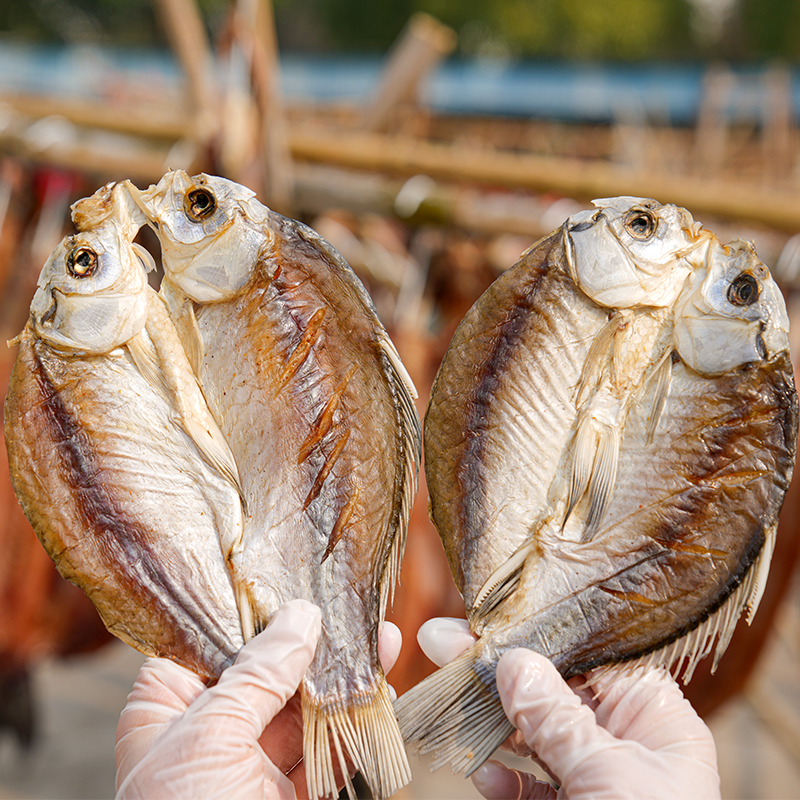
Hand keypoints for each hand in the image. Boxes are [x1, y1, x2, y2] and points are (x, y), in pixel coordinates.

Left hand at [116, 601, 401, 798]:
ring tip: (379, 638)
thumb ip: (257, 675)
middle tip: (349, 604)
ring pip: (302, 706)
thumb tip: (300, 616)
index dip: (249, 609)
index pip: (206, 639)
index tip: (292, 577)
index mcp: (165, 711)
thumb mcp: (210, 740)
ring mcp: (249, 765)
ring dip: (342, 676)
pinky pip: (326, 749)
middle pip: (265, 668)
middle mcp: (208, 731)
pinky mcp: (287, 795)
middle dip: (311, 639)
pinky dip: (354, 723)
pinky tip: (379, 691)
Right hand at [417, 618, 720, 799]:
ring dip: (493, 723)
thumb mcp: (605, 776)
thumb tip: (514, 660)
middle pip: (555, 689)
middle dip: (500, 674)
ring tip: (454, 704)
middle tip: (442, 645)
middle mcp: (628, 743)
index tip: (483, 620)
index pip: (590, 654)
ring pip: (537, 735)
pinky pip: (532, 785)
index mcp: (655, 718)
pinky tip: (482, 773)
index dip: (536, 633)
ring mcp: (599, 780)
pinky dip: (503, 778)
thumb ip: (557, 716)